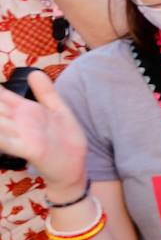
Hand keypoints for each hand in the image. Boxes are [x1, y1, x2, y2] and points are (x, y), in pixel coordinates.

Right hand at [0, 70, 86, 196]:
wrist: (73, 167)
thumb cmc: (63, 139)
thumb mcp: (57, 110)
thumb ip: (45, 92)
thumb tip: (34, 72)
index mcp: (23, 109)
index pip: (0, 95)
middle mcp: (17, 121)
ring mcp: (21, 134)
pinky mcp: (29, 148)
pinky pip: (7, 142)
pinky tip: (0, 132)